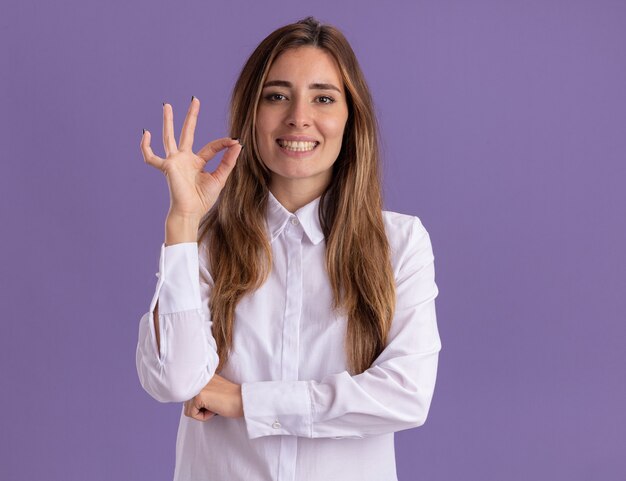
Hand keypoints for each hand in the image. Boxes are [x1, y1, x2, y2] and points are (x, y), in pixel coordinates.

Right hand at [140, 97, 242, 219]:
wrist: (191, 212)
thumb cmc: (203, 199)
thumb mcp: (220, 178)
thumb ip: (228, 162)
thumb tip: (238, 144)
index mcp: (197, 162)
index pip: (211, 147)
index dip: (223, 144)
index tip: (234, 141)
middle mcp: (185, 159)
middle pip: (187, 133)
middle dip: (191, 117)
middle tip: (195, 100)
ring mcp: (174, 161)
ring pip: (169, 137)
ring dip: (168, 121)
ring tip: (167, 105)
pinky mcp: (167, 167)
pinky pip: (151, 157)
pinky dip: (146, 147)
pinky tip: (146, 134)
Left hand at [183, 373, 243, 420]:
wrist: (243, 401)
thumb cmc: (232, 399)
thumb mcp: (215, 390)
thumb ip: (203, 391)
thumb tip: (189, 402)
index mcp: (203, 375)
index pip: (190, 395)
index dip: (201, 404)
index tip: (215, 401)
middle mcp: (199, 378)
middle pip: (187, 402)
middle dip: (200, 408)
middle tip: (216, 404)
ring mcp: (198, 387)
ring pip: (188, 409)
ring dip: (202, 413)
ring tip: (215, 406)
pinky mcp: (198, 396)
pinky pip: (192, 414)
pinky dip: (203, 417)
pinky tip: (214, 409)